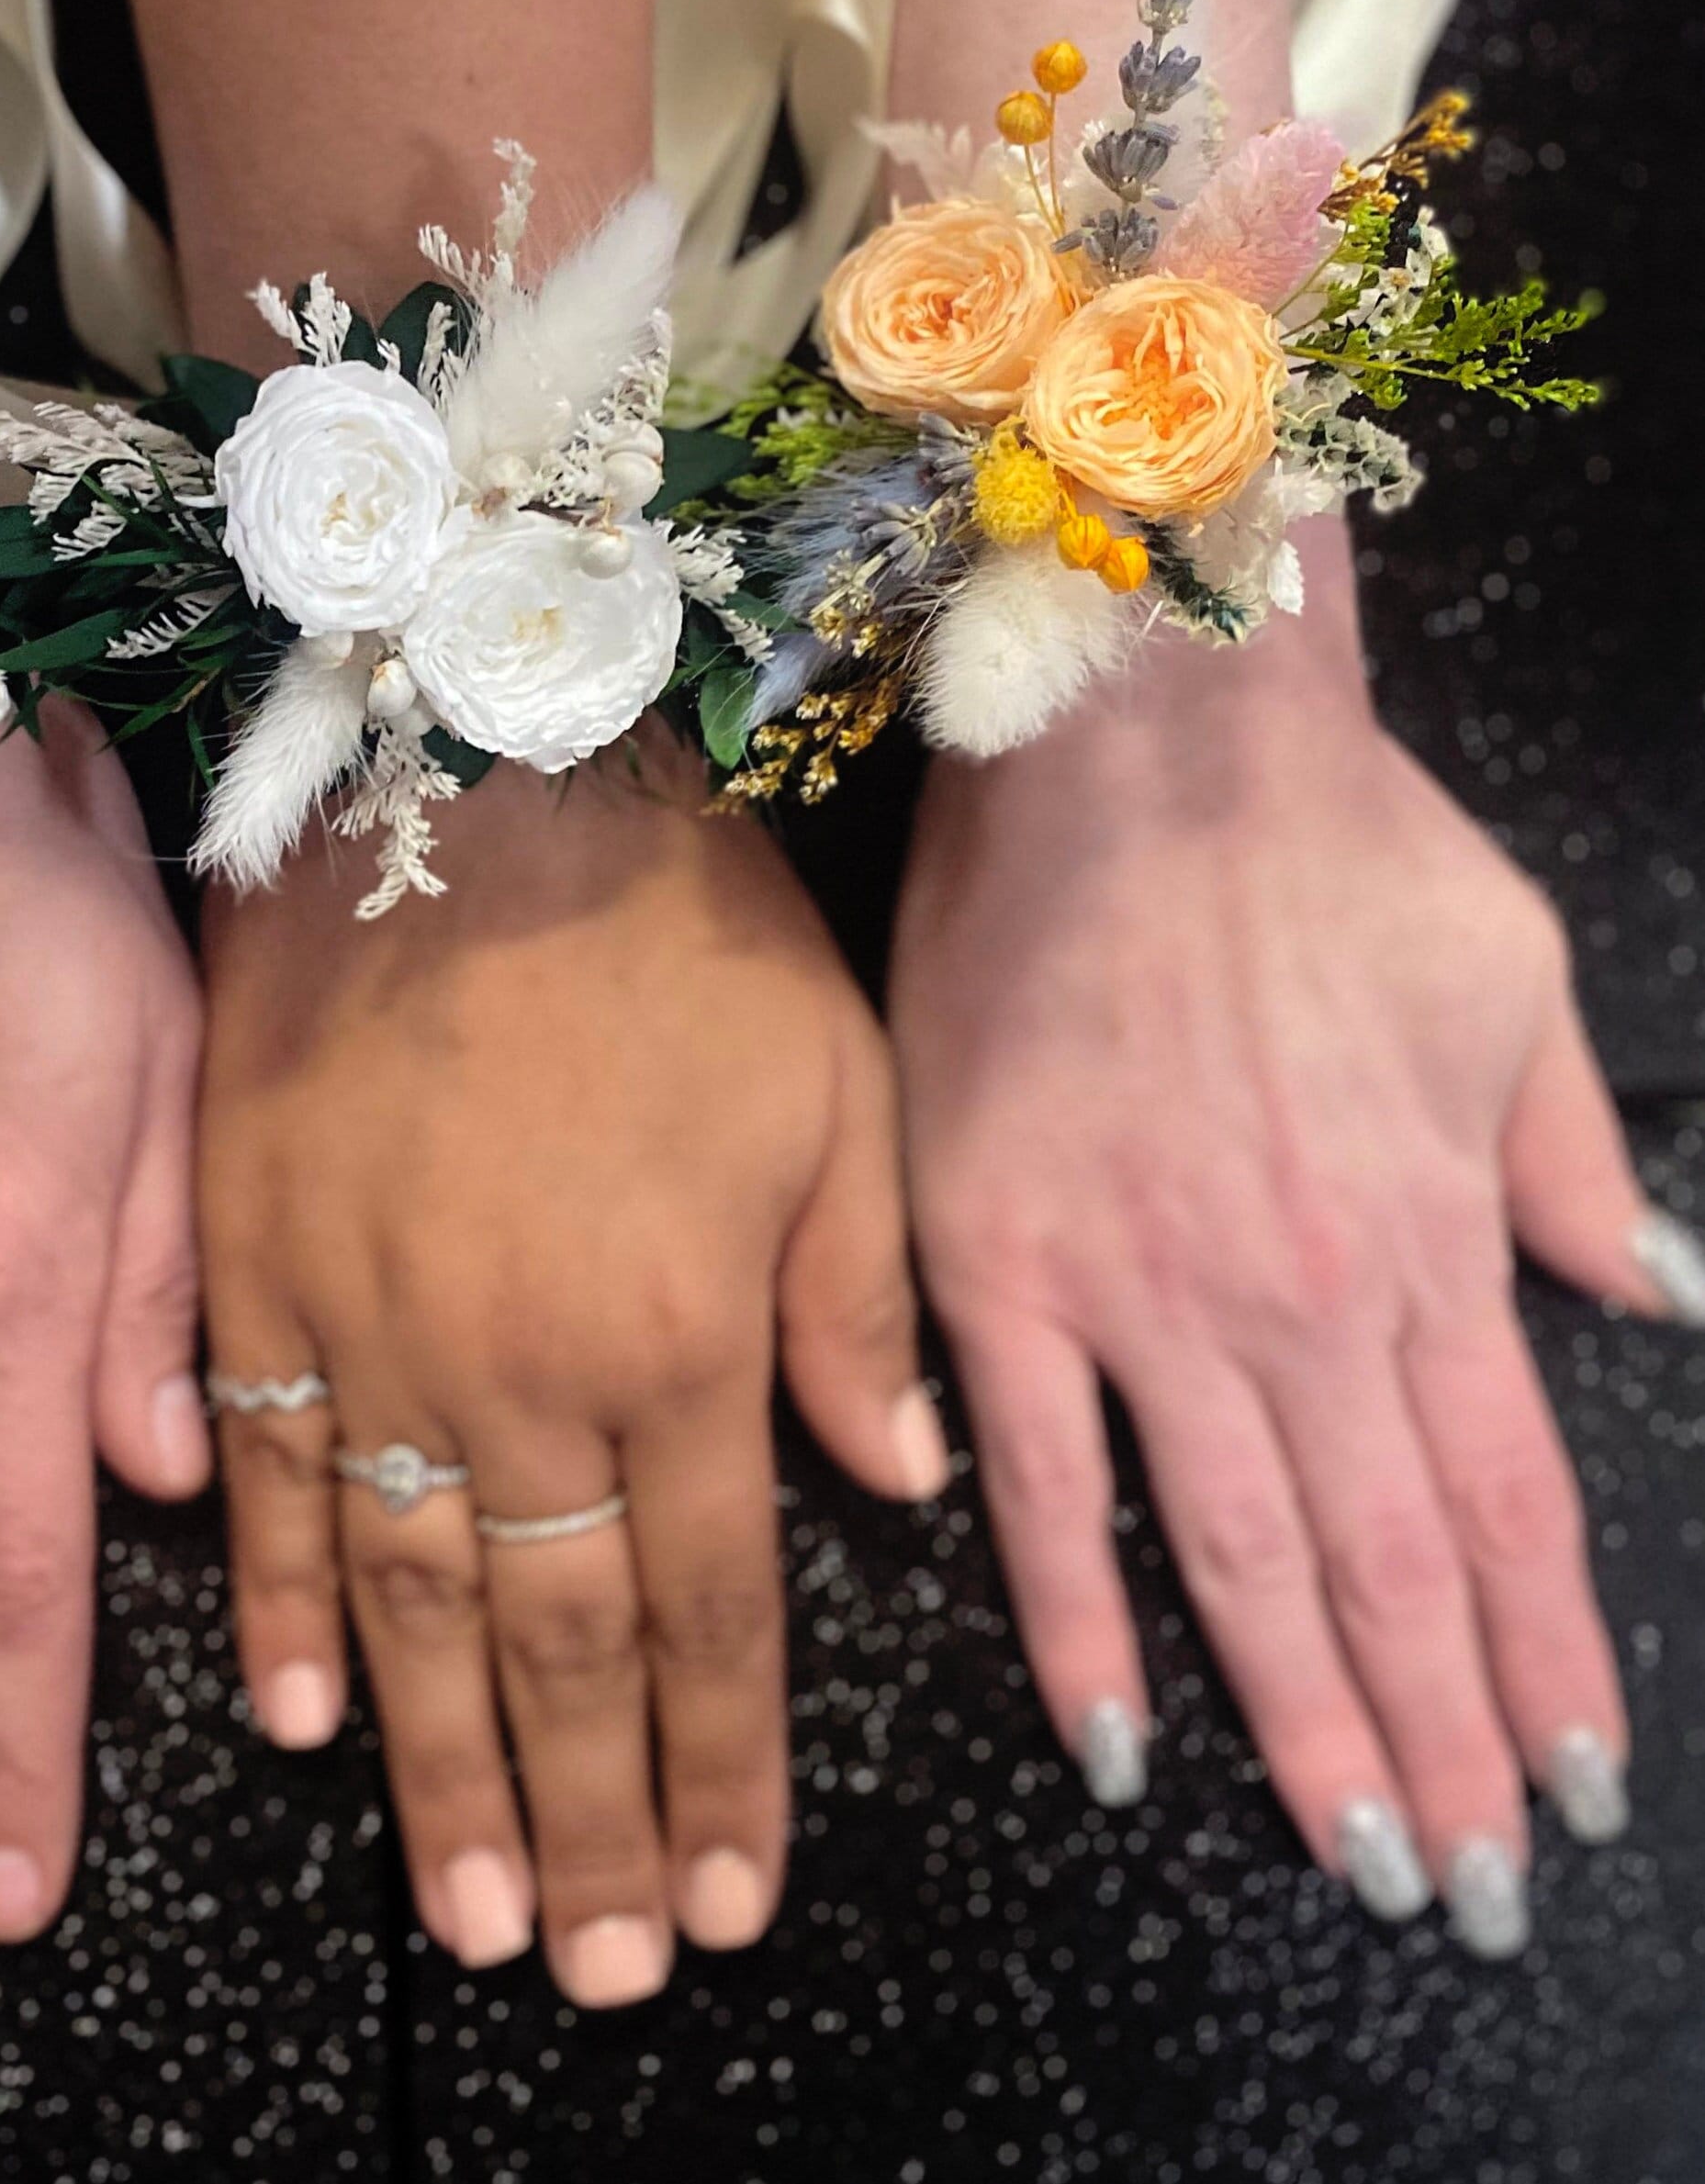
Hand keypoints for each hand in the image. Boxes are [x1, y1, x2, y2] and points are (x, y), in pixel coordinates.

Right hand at [198, 728, 930, 2005]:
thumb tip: (900, 1488)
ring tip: (474, 1922)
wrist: (464, 773)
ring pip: (410, 1606)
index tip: (730, 1903)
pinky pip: (271, 1483)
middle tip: (600, 1972)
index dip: (723, 1772)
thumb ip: (861, 1306)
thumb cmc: (675, 923)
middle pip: (558, 1648)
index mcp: (677, 1337)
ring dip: (442, 1777)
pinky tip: (297, 1719)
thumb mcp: (838, 1091)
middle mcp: (516, 1373)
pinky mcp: (251, 1273)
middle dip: (593, 1825)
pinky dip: (282, 1609)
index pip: (712, 1613)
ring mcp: (366, 1333)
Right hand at [890, 525, 1671, 1956]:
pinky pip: (1042, 1477)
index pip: (1506, 1502)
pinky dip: (1082, 1614)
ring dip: (1302, 1720)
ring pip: (1240, 1553)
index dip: (1543, 1663)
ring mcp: (1144, 1293)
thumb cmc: (1329, 844)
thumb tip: (1640, 1292)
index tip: (1572, 1790)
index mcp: (1428, 1235)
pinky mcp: (998, 1265)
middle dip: (1440, 1745)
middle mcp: (1301, 1298)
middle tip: (1460, 1892)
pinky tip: (1121, 1736)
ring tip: (1352, 1856)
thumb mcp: (1517, 977)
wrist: (1138, 745)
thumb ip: (1568, 1155)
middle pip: (1389, 1566)